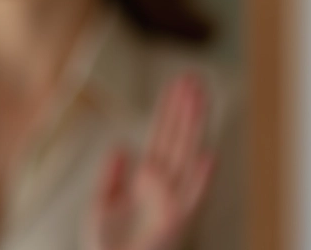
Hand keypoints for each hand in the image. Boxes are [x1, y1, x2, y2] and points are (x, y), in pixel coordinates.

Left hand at [84, 75, 214, 249]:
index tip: (178, 84)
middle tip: (194, 77)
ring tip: (200, 98)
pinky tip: (209, 155)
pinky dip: (201, 180)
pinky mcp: (174, 223)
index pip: (162, 136)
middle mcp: (164, 187)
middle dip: (186, 109)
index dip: (170, 110)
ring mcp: (171, 203)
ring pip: (186, 157)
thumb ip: (111, 176)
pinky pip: (190, 198)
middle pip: (177, 139)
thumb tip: (122, 146)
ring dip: (194, 128)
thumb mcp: (101, 204)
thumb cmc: (106, 247)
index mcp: (148, 180)